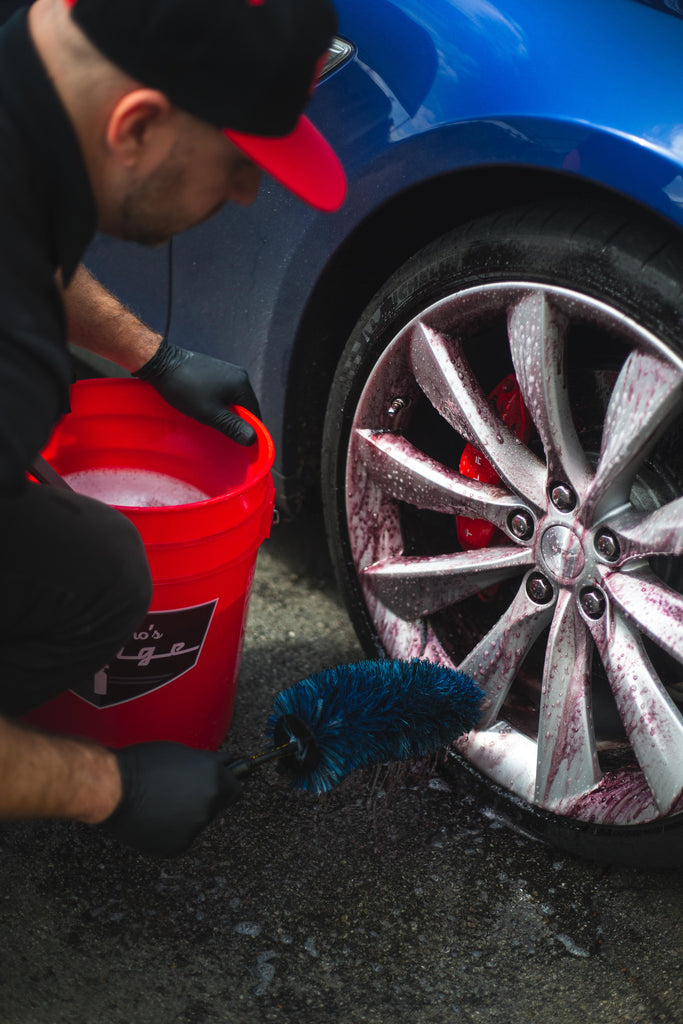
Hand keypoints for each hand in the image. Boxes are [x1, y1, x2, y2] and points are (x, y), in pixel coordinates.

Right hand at [103, 742, 242, 856]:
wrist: (115, 789)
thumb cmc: (145, 764)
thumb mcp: (184, 753)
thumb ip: (209, 763)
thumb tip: (227, 764)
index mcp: (214, 781)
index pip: (235, 790)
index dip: (225, 785)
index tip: (215, 784)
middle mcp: (209, 807)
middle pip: (215, 806)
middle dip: (202, 799)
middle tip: (177, 791)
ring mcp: (193, 830)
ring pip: (196, 823)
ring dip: (185, 816)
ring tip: (160, 803)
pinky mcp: (176, 847)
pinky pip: (179, 838)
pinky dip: (170, 831)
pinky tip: (154, 819)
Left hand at [134, 343, 261, 445]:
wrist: (162, 363)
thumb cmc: (186, 390)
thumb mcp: (211, 413)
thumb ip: (233, 426)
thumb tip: (253, 439)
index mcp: (242, 384)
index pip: (254, 412)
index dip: (249, 429)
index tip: (240, 443)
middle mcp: (239, 374)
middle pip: (244, 405)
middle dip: (236, 420)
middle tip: (224, 435)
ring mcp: (227, 370)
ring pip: (232, 399)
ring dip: (226, 411)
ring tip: (213, 422)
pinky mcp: (215, 369)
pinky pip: (223, 391)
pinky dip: (219, 402)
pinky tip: (207, 408)